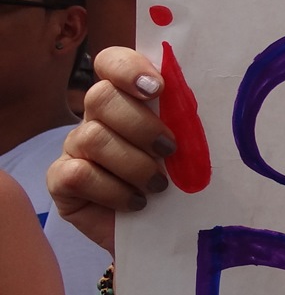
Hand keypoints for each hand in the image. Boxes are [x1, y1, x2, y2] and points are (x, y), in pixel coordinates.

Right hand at [46, 47, 176, 256]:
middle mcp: (97, 118)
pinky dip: (114, 190)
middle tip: (169, 150)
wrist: (166, 232)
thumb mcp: (192, 147)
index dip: (128, 68)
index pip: (111, 62)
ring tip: (159, 185)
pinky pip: (78, 174)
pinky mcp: (62, 181)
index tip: (157, 88)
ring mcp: (75, 147)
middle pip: (100, 97)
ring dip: (134, 164)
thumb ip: (189, 119)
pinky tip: (137, 203)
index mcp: (128, 98)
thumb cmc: (183, 182)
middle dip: (141, 125)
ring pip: (92, 137)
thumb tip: (212, 93)